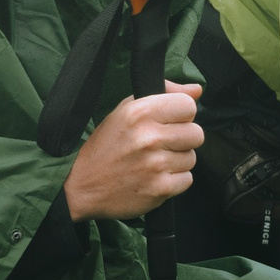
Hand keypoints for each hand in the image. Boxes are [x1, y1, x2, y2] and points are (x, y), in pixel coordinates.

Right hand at [64, 82, 201, 221]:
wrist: (82, 186)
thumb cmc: (106, 146)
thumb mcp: (126, 110)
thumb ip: (164, 93)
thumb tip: (197, 90)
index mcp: (140, 112)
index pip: (189, 106)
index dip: (181, 114)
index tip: (168, 122)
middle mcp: (149, 137)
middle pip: (196, 134)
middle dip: (182, 139)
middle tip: (162, 144)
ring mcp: (156, 164)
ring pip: (192, 158)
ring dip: (177, 161)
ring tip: (154, 162)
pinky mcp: (161, 189)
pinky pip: (187, 179)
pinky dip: (174, 181)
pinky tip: (154, 177)